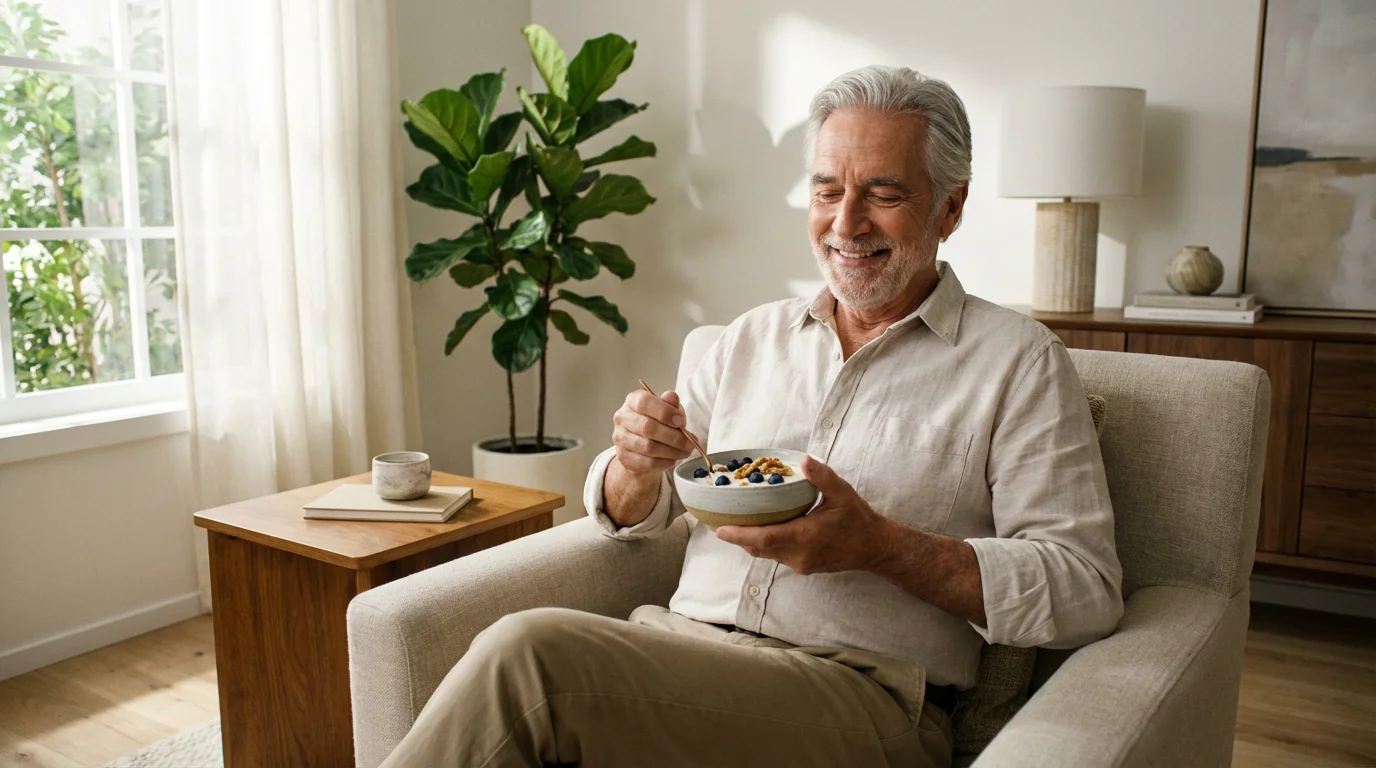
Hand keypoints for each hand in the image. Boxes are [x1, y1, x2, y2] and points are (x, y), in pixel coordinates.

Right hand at [611, 388, 695, 476]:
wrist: (642, 448)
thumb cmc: (657, 424)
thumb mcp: (667, 410)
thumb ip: (670, 404)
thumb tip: (672, 397)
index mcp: (632, 401)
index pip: (644, 402)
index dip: (664, 412)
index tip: (681, 422)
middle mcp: (622, 418)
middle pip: (647, 427)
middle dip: (673, 437)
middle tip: (690, 443)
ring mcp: (620, 438)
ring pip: (648, 447)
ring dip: (672, 451)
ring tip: (685, 452)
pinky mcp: (623, 457)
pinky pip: (647, 462)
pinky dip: (664, 462)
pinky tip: (673, 459)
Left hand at [715, 455, 895, 574]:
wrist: (875, 548)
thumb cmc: (858, 519)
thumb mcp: (842, 493)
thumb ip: (822, 477)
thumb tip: (804, 460)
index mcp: (806, 535)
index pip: (765, 538)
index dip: (740, 535)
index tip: (720, 529)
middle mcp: (799, 554)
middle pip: (759, 548)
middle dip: (738, 537)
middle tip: (719, 521)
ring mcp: (801, 563)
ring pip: (766, 554)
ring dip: (750, 541)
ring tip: (735, 524)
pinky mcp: (803, 567)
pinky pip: (777, 556)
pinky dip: (765, 544)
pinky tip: (761, 529)